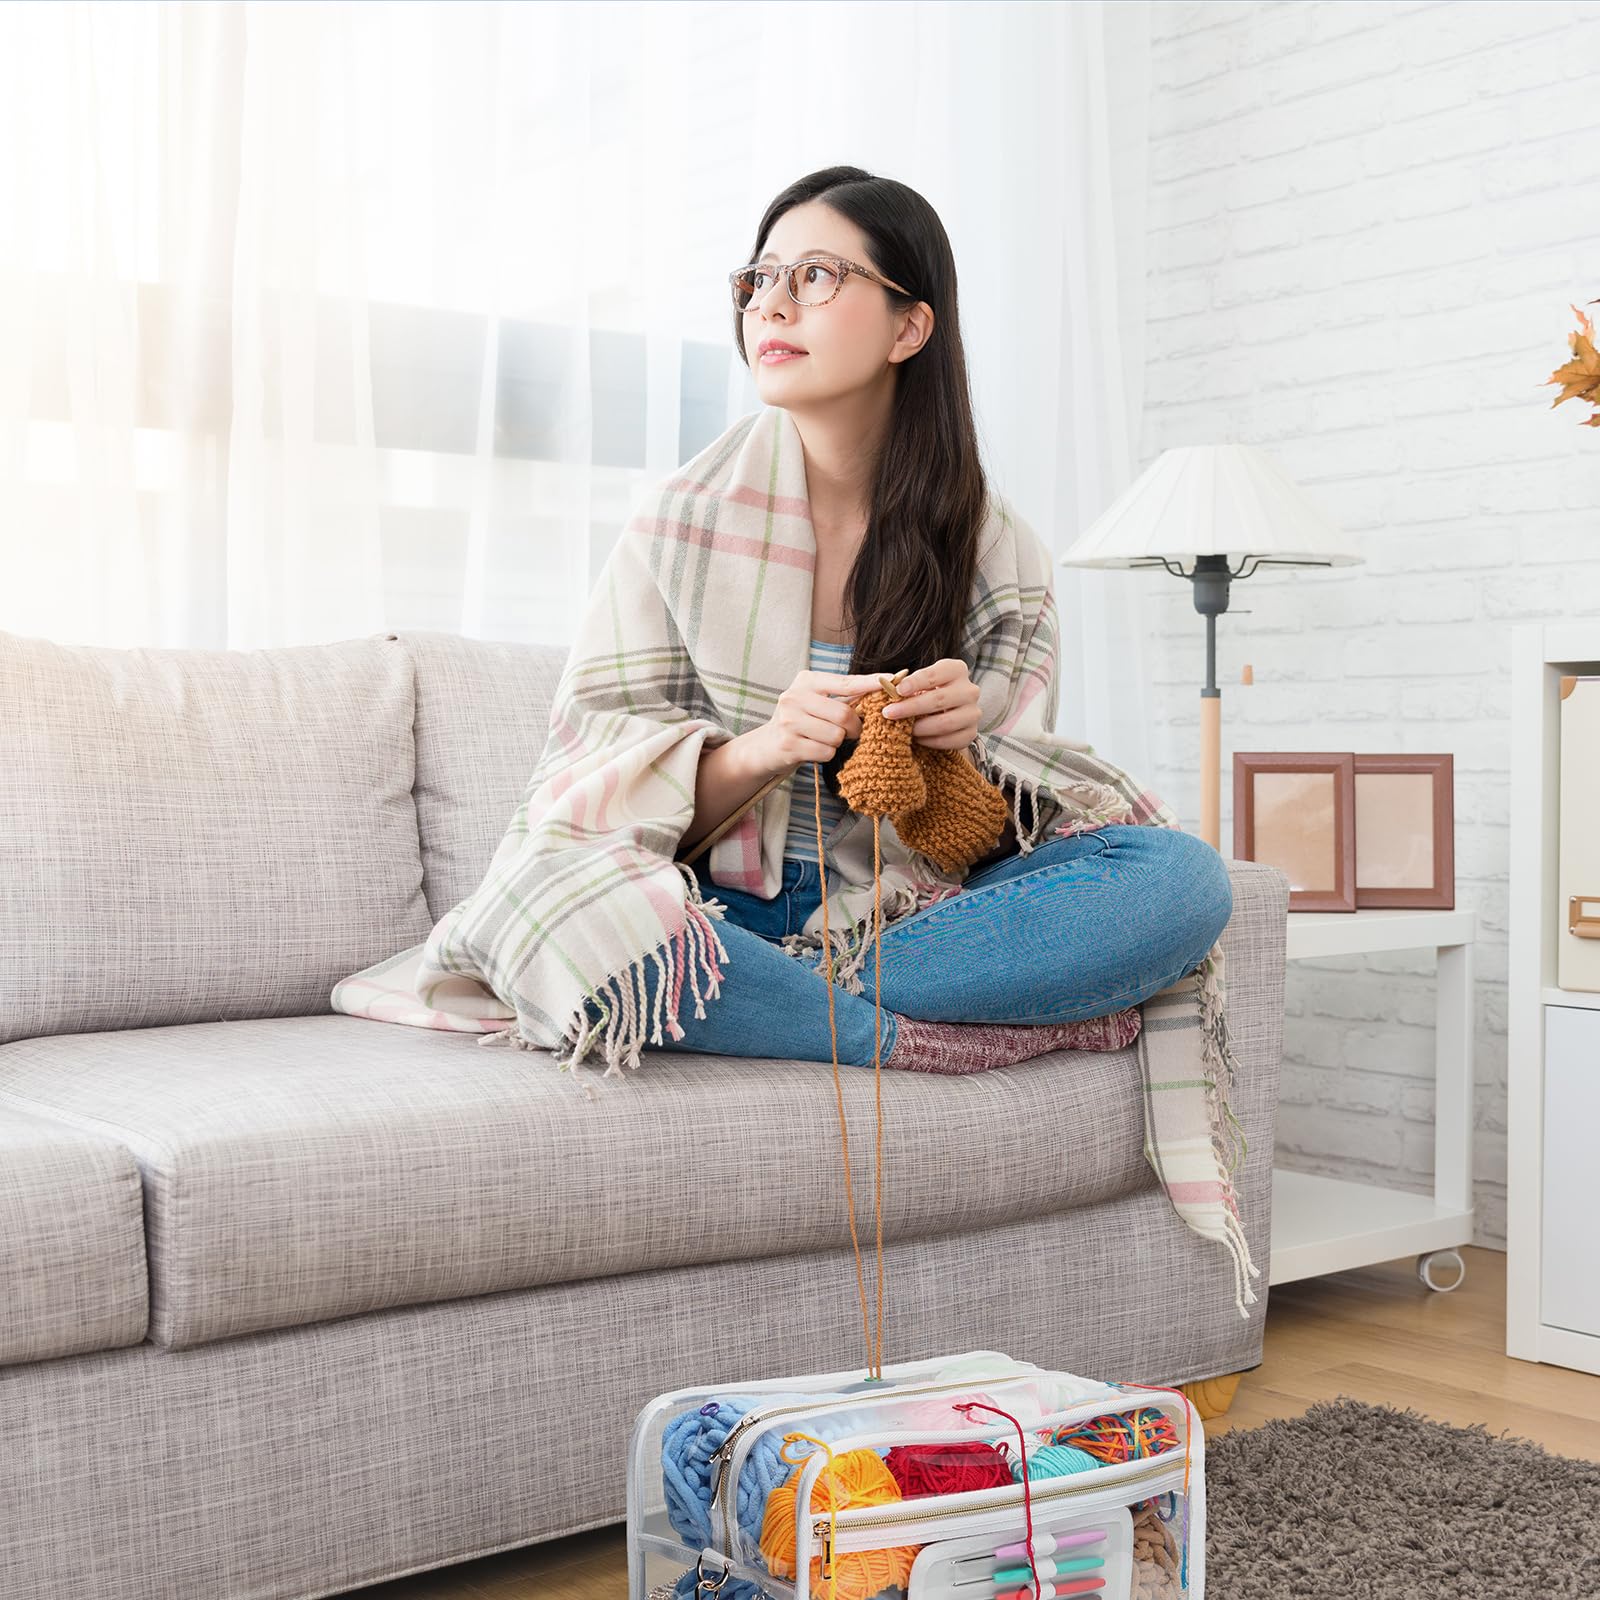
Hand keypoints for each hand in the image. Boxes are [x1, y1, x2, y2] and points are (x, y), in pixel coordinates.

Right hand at [744, 670, 888, 777]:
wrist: (766, 746)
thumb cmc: (801, 721)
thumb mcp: (816, 701)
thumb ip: (844, 696)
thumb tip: (883, 689)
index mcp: (805, 681)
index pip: (845, 682)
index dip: (870, 683)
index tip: (892, 681)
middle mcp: (794, 697)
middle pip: (844, 714)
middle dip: (854, 727)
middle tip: (851, 731)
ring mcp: (789, 721)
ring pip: (836, 736)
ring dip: (837, 742)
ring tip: (825, 739)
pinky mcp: (788, 745)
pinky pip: (826, 752)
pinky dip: (826, 754)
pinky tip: (814, 749)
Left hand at [879, 657, 980, 750]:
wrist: (946, 713)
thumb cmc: (926, 693)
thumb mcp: (919, 683)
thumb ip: (905, 684)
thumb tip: (886, 688)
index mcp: (957, 670)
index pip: (936, 674)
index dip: (916, 682)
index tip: (898, 690)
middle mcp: (970, 690)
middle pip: (939, 699)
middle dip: (911, 707)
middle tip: (888, 713)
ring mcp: (973, 713)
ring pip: (946, 723)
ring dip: (920, 728)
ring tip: (902, 729)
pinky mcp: (971, 733)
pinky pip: (950, 740)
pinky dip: (930, 741)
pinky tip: (916, 739)